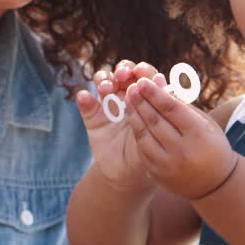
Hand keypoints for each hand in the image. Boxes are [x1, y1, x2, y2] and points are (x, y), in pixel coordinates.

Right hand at [76, 61, 165, 191]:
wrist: (129, 175)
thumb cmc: (150, 152)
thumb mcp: (157, 133)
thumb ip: (158, 110)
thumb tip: (160, 80)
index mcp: (147, 98)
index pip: (145, 76)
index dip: (142, 70)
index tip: (139, 72)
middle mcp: (128, 96)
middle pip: (124, 72)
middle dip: (123, 69)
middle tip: (123, 75)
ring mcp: (109, 104)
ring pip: (105, 80)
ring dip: (104, 78)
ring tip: (106, 88)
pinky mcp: (93, 116)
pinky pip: (86, 102)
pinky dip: (84, 97)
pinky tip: (85, 97)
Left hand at [125, 77, 237, 199]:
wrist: (216, 184)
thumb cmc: (212, 145)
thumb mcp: (205, 124)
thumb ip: (183, 107)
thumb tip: (160, 87)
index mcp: (198, 134)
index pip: (171, 108)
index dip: (154, 93)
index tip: (143, 81)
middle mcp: (183, 151)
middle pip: (155, 120)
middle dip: (141, 101)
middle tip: (131, 87)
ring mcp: (168, 165)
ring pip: (144, 135)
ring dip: (134, 115)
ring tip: (128, 100)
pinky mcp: (158, 175)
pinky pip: (142, 149)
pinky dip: (137, 132)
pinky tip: (133, 119)